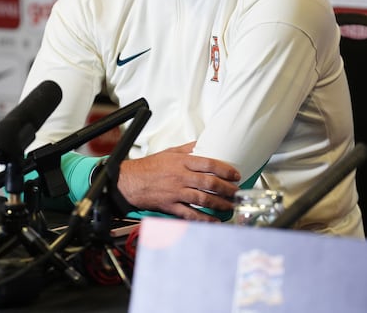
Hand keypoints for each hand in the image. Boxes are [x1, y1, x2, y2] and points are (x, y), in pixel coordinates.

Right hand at [116, 142, 240, 221]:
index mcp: (181, 162)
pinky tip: (214, 221)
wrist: (129, 181)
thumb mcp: (168, 152)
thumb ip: (186, 149)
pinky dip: (203, 219)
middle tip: (237, 192)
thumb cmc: (148, 167)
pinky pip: (190, 214)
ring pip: (203, 199)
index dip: (225, 170)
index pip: (209, 164)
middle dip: (227, 188)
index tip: (235, 175)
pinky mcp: (170, 205)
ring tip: (230, 206)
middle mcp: (180, 177)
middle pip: (209, 183)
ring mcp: (176, 192)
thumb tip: (201, 144)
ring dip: (219, 203)